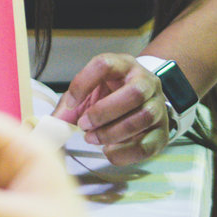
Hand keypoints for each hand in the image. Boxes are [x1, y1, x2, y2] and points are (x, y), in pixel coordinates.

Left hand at [56, 53, 172, 165]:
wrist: (143, 101)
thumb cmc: (111, 94)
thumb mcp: (91, 92)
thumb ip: (70, 105)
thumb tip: (53, 124)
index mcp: (124, 65)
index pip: (105, 64)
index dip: (84, 83)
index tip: (71, 103)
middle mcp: (146, 81)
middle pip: (133, 93)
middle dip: (104, 112)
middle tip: (84, 126)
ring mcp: (158, 106)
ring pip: (143, 118)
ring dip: (113, 132)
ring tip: (94, 138)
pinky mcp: (163, 132)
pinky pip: (148, 145)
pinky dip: (125, 152)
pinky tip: (109, 151)